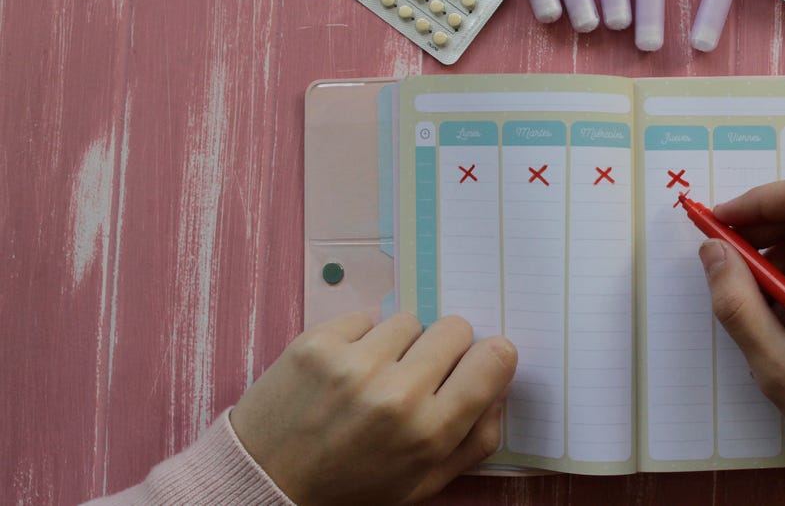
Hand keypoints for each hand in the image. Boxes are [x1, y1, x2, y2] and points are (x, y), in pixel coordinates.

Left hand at [229, 313, 516, 503]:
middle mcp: (397, 394)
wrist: (265, 484)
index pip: (494, 359)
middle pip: (456, 328)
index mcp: (429, 434)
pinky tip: (345, 370)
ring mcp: (354, 364)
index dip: (490, 358)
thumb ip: (473, 441)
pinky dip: (361, 339)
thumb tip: (498, 386)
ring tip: (375, 377)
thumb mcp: (422, 484)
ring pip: (410, 320)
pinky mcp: (317, 343)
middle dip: (445, 350)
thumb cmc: (351, 489)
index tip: (476, 365)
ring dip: (400, 344)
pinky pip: (366, 317)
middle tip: (419, 375)